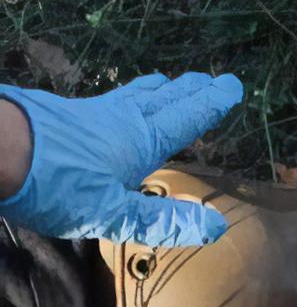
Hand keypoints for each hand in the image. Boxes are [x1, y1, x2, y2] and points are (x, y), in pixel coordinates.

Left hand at [0, 72, 242, 245]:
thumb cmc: (54, 182)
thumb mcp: (113, 213)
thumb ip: (163, 220)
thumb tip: (218, 226)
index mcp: (140, 140)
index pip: (186, 119)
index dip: (210, 104)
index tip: (232, 87)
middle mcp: (120, 120)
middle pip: (163, 100)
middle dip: (189, 91)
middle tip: (209, 80)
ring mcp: (90, 114)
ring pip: (134, 96)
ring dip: (157, 91)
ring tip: (168, 84)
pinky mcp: (63, 116)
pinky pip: (108, 101)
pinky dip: (125, 98)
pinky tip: (116, 106)